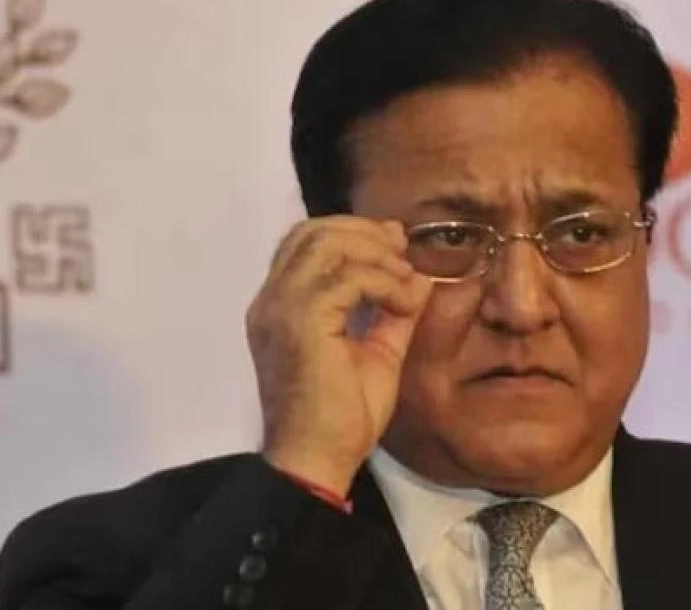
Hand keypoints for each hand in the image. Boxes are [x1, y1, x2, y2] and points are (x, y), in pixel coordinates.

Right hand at [246, 216, 433, 494]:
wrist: (319, 460)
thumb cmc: (343, 416)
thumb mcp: (377, 352)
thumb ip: (392, 311)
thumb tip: (420, 275)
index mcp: (279, 306)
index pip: (304, 242)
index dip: (352, 232)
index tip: (396, 246)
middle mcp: (271, 299)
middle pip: (313, 231)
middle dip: (365, 232)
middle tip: (403, 252)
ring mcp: (280, 307)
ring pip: (327, 243)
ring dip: (375, 254)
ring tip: (403, 280)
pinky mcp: (300, 321)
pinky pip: (347, 278)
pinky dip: (383, 283)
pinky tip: (401, 305)